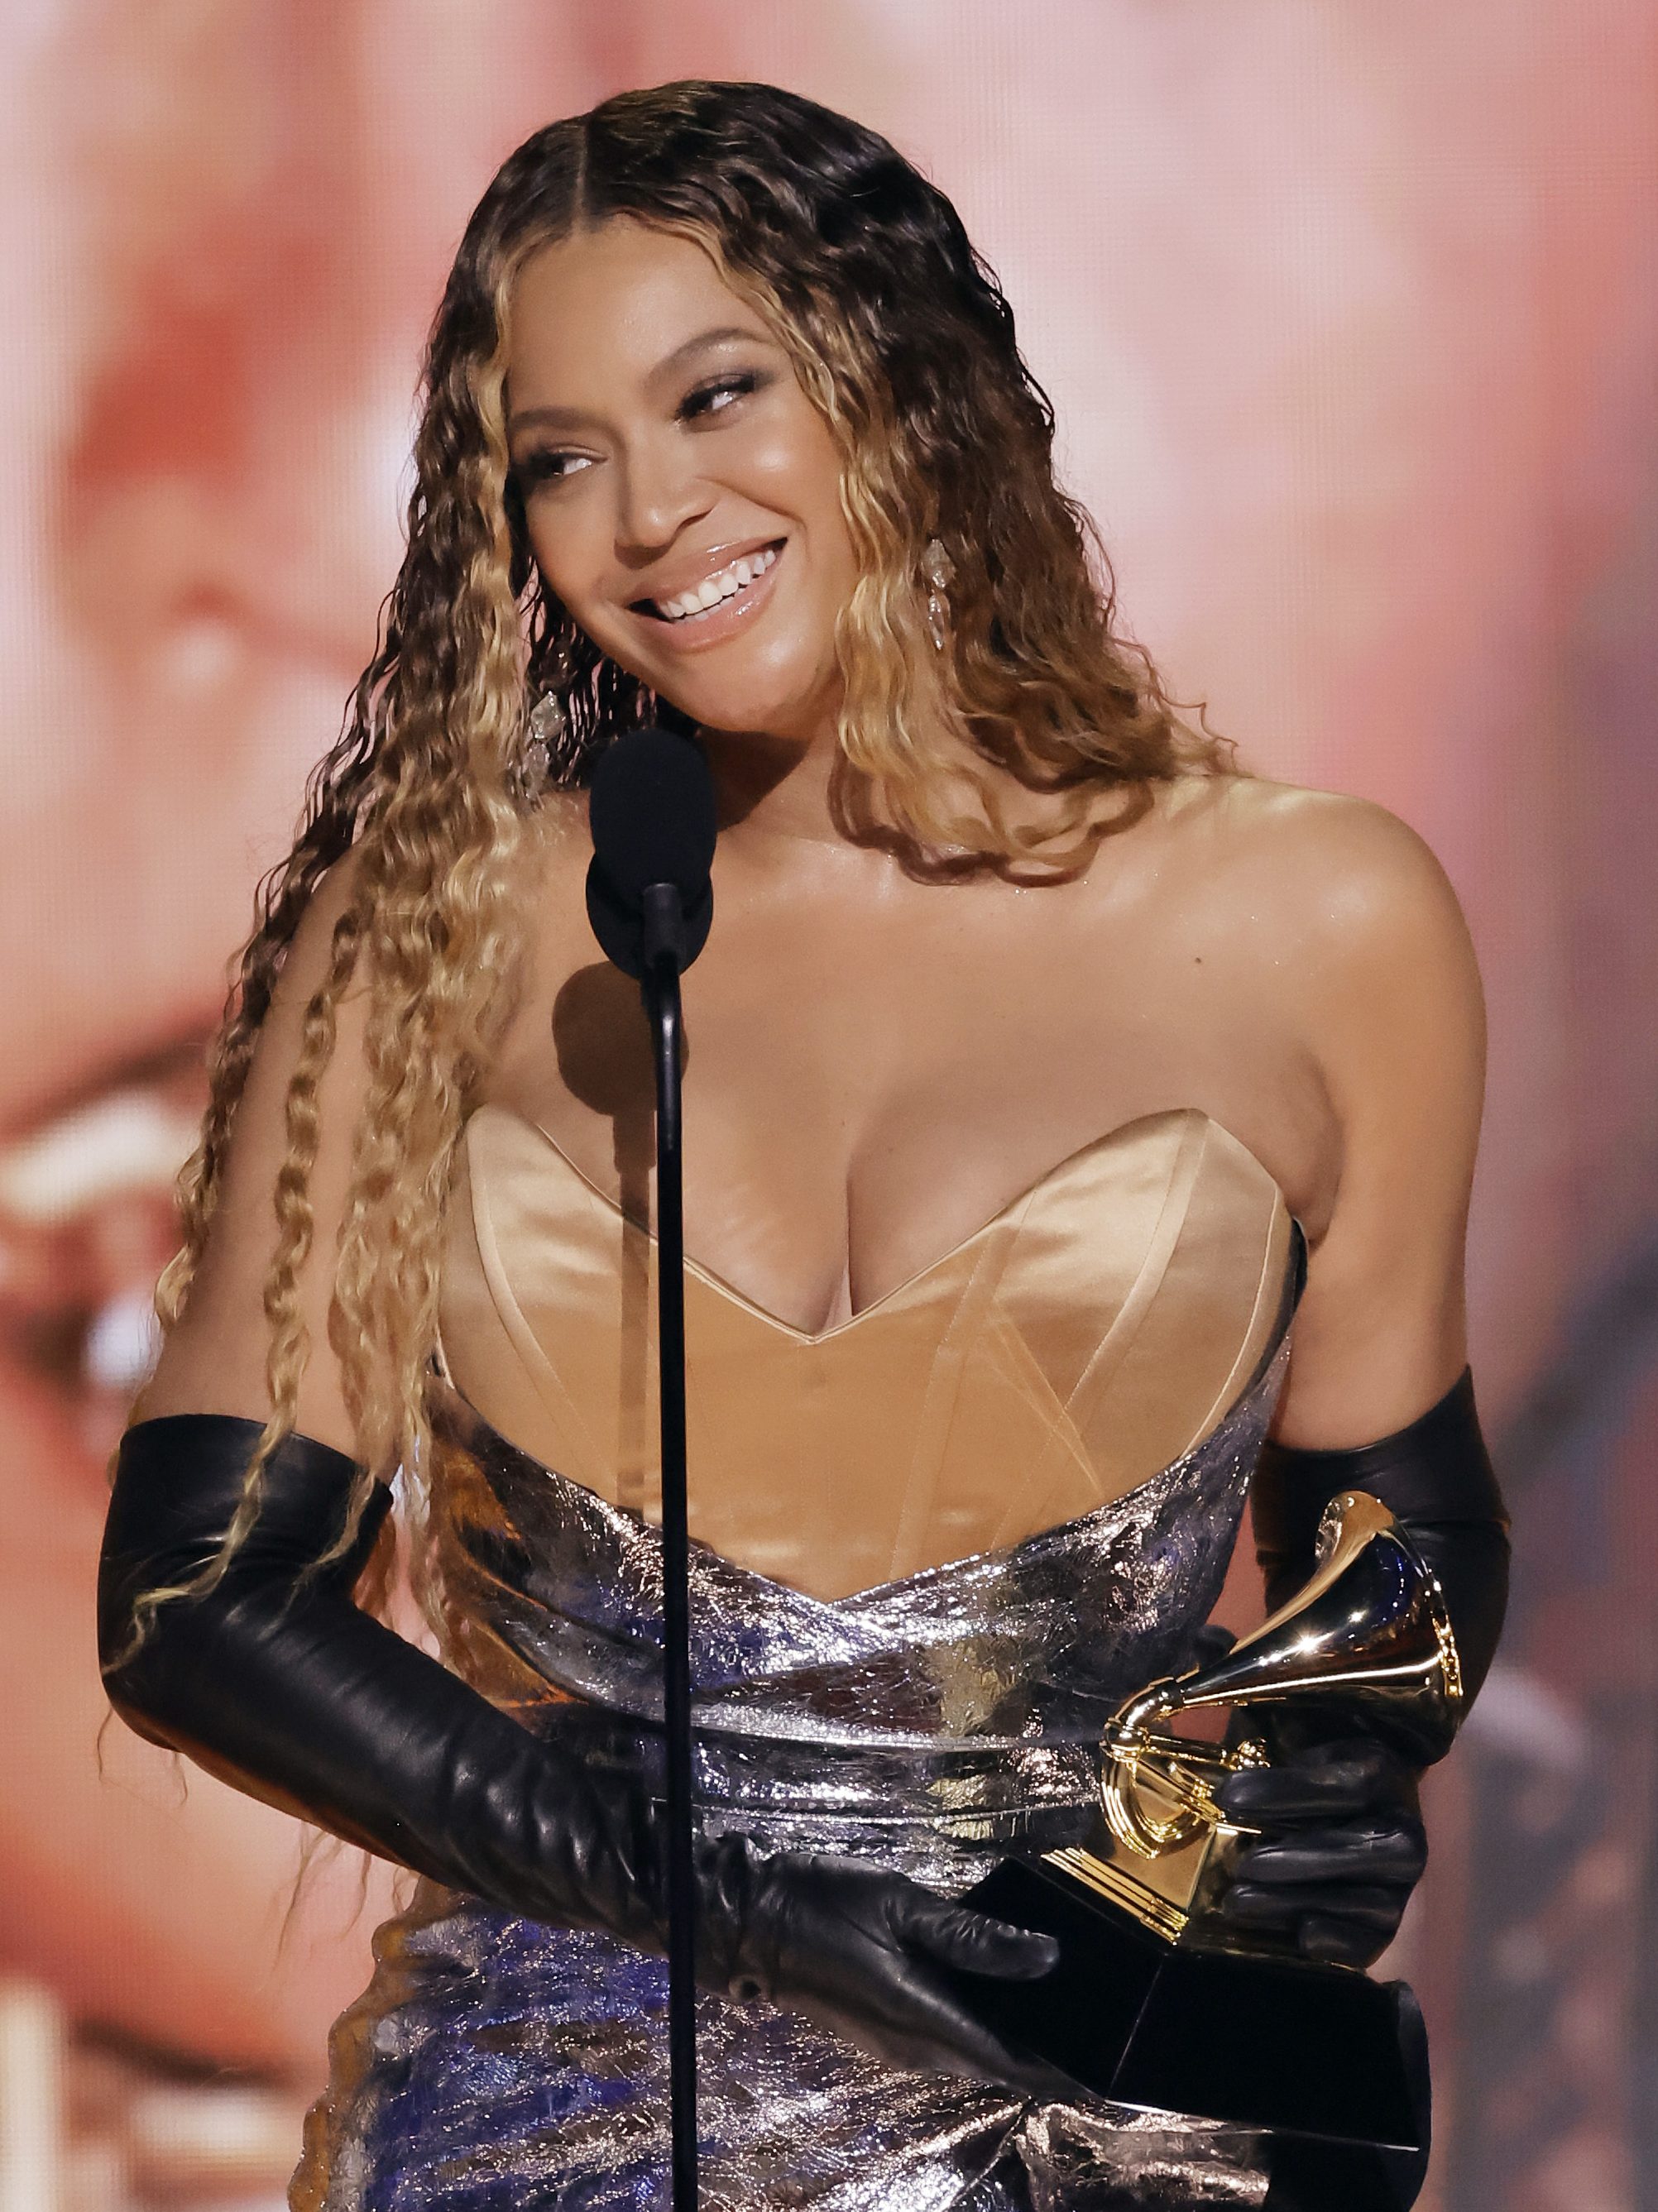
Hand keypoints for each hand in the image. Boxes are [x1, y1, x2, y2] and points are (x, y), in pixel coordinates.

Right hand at [703, 1846, 1065, 2093]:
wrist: (751, 1920)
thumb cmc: (826, 1903)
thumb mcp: (904, 1905)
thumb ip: (975, 1937)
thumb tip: (1048, 1958)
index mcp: (924, 2021)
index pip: (1010, 2064)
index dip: (1061, 2073)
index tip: (1107, 2075)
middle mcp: (914, 2048)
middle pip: (995, 2064)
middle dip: (1044, 2054)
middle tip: (1098, 2021)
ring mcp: (895, 2043)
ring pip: (971, 2051)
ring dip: (1012, 2039)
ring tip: (1059, 2004)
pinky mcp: (883, 2028)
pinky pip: (948, 2037)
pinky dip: (982, 2025)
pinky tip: (998, 1988)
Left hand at [1214, 1738, 1426, 1967]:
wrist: (1338, 1811)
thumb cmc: (1307, 1778)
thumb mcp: (1296, 1755)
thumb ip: (1273, 1768)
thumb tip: (1225, 1791)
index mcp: (1380, 1773)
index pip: (1344, 1786)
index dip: (1285, 1793)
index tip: (1229, 1798)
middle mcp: (1402, 1828)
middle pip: (1363, 1849)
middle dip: (1297, 1860)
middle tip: (1243, 1867)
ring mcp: (1401, 1882)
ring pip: (1367, 1901)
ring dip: (1299, 1904)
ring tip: (1240, 1903)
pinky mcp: (1387, 1925)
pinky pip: (1373, 1943)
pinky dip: (1339, 1944)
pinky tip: (1301, 1937)